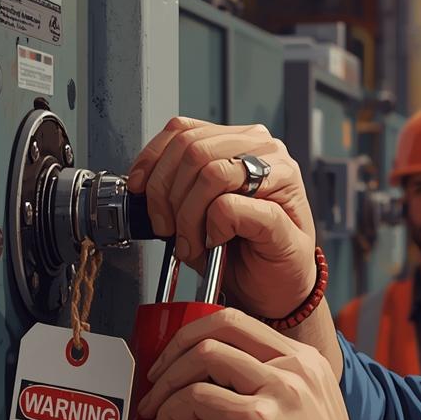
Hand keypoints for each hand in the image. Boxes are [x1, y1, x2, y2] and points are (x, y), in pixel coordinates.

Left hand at [129, 117, 317, 318]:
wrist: (275, 289)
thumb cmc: (242, 250)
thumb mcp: (200, 209)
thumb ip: (180, 184)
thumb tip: (142, 181)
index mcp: (240, 143)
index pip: (184, 130)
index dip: (153, 159)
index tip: (139, 189)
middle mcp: (263, 151)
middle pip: (193, 150)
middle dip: (167, 195)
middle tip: (168, 229)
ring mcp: (280, 177)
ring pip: (211, 173)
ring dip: (188, 215)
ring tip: (192, 241)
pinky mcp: (281, 211)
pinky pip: (229, 206)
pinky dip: (212, 228)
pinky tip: (217, 241)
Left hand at [135, 308, 364, 419]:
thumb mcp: (310, 419)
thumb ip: (279, 395)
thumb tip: (221, 388)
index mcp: (310, 365)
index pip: (242, 323)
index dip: (198, 336)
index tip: (177, 359)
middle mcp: (297, 369)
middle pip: (221, 324)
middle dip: (177, 346)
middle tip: (157, 376)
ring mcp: (280, 392)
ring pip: (203, 355)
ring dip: (166, 381)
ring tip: (154, 408)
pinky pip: (195, 398)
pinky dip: (167, 413)